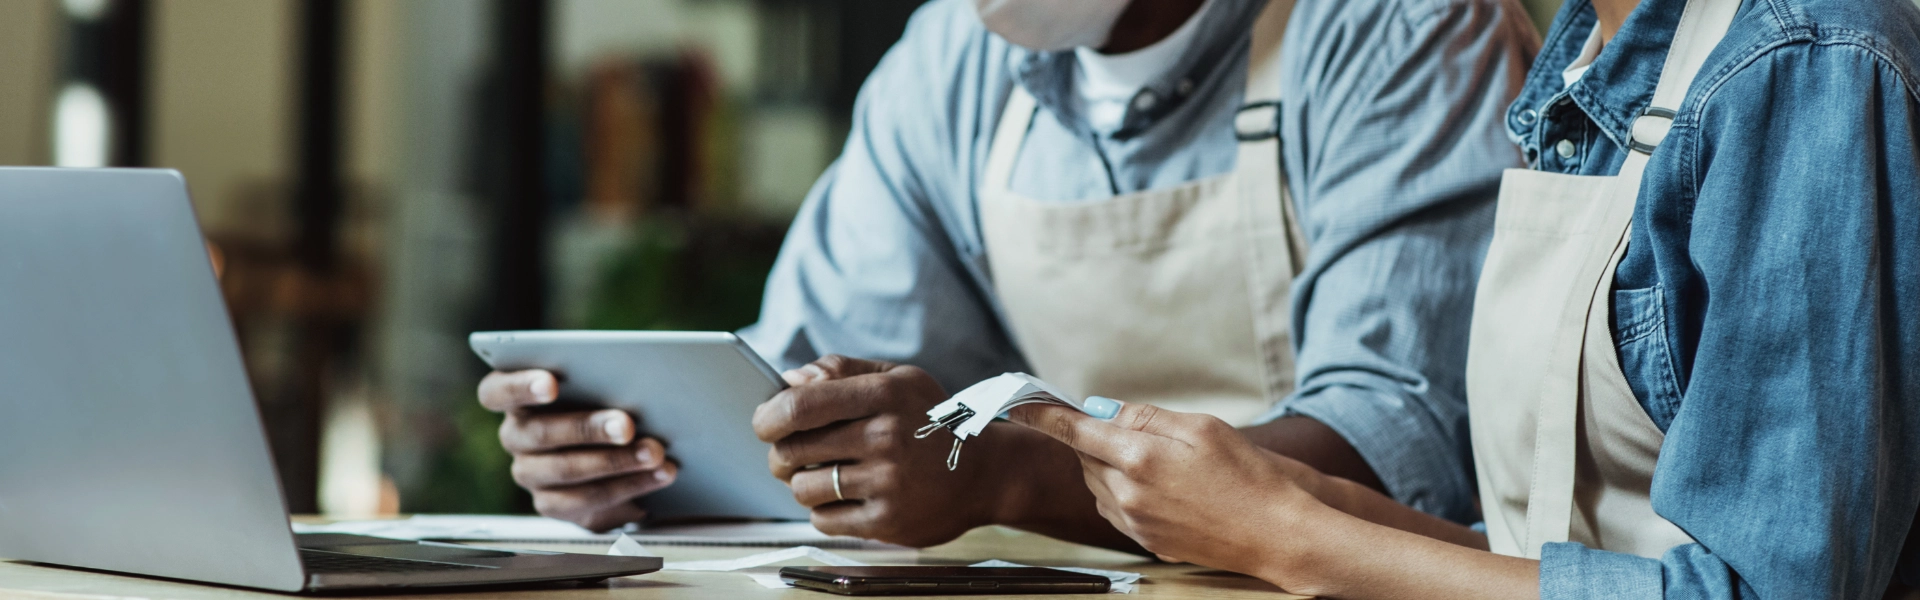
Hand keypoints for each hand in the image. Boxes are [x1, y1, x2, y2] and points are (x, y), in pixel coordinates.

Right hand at [477, 369, 677, 531]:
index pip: (497, 391)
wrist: (617, 447)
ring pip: (565, 470)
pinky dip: (628, 487)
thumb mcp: (600, 383)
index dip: (521, 387)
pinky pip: (586, 501)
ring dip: (615, 462)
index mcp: (514, 398)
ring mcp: (531, 473)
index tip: (552, 384)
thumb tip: (639, 374)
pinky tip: (657, 475)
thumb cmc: (604, 398)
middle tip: (628, 425)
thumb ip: (603, 376)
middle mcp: (516, 436)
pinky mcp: (554, 504)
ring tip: (655, 453)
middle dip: (588, 429)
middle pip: (540, 433)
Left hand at [751, 356, 1006, 546]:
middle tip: (789, 454)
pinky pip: (824, 520)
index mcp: (885, 395)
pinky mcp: (889, 521)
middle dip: (780, 453)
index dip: (768, 417)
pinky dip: (823, 511)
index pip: (801, 406)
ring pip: (804, 488)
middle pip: (793, 450)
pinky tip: (843, 498)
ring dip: (802, 484)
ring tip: (822, 476)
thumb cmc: (933, 421)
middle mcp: (886, 437)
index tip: (764, 424)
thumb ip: (844, 371)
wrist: (989, 472)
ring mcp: (888, 482)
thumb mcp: (900, 380)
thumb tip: (789, 379)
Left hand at [1005, 400, 1331, 576]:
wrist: (1275, 534)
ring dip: (1110, 467)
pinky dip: (1123, 493)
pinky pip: (1116, 510)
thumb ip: (1146, 417)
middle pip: (1086, 457)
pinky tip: (1162, 490)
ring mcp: (1134, 521)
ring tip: (1159, 464)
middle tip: (1134, 432)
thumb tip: (1101, 409)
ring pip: (1098, 485)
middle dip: (1097, 439)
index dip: (1041, 415)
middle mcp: (1127, 493)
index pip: (1073, 430)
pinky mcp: (1145, 541)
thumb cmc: (1247, 474)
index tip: (1018, 404)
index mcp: (1139, 457)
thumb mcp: (1202, 427)